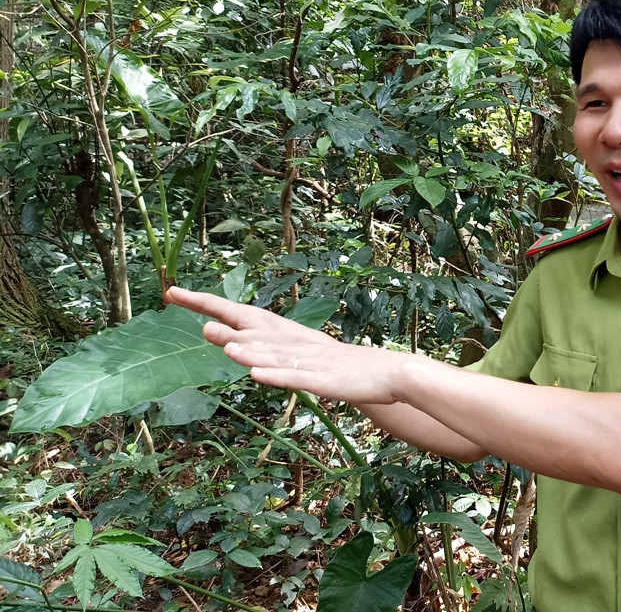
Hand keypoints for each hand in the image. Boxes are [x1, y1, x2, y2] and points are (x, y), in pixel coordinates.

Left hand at [164, 286, 411, 404]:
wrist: (392, 374)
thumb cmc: (349, 370)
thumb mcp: (307, 362)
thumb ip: (275, 356)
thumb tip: (243, 350)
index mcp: (290, 336)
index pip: (244, 315)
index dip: (209, 304)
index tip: (175, 292)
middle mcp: (295, 343)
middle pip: (252, 326)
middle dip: (218, 314)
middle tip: (181, 299)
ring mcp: (310, 362)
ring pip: (271, 352)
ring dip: (243, 345)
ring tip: (213, 337)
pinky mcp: (324, 381)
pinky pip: (296, 378)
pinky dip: (276, 375)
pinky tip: (256, 373)